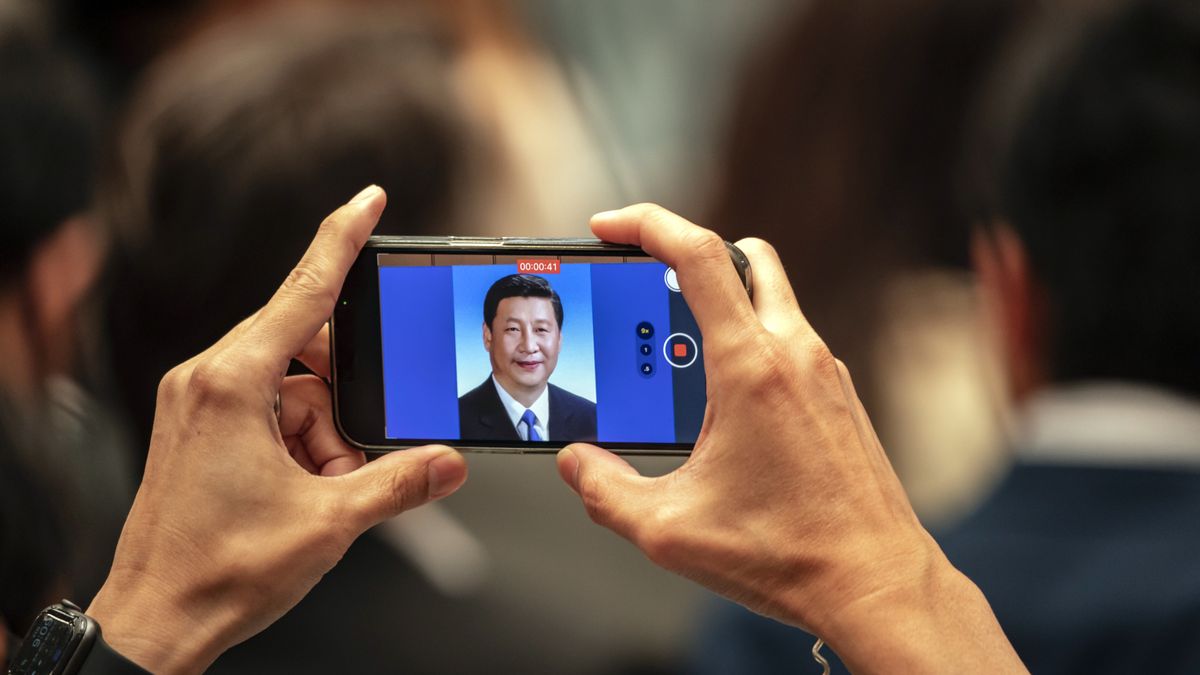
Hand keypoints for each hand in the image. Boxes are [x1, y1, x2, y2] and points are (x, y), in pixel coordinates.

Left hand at [88, 187, 467, 674]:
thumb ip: (398, 483)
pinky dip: (302, 442)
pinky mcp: (202, 426)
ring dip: (325, 432)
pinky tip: (306, 486)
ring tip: (322, 487)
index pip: (302, 291)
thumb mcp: (328, 522)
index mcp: (232, 383)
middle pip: (307, 349)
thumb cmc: (216, 570)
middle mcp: (209, 380)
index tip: (368, 201)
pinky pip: (272, 410)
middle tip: (349, 457)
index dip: (342, 240)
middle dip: (344, 402)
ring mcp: (202, 403)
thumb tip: (447, 461)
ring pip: (294, 387)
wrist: (158, 620)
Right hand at [557, 204, 1024, 672]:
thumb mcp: (669, 528)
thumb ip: (604, 490)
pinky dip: (751, 347)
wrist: (877, 583)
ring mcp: (827, 373)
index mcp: (751, 367)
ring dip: (721, 307)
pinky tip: (724, 403)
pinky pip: (790, 343)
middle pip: (744, 256)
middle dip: (688, 251)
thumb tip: (575, 464)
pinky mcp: (841, 398)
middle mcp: (796, 354)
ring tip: (677, 357)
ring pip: (771, 299)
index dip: (644, 223)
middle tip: (646, 275)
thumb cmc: (788, 555)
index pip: (698, 254)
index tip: (608, 227)